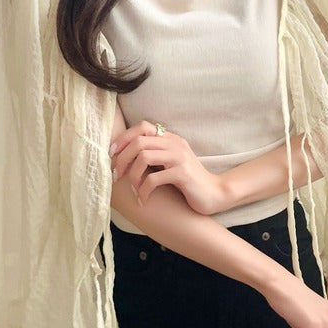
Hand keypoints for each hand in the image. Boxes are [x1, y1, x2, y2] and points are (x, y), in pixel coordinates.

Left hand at [110, 120, 226, 214]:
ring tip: (132, 189)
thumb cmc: (188, 182)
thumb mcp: (170, 163)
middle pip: (138, 142)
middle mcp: (175, 144)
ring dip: (132, 175)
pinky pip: (154, 179)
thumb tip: (123, 156)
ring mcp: (179, 158)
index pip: (142, 126)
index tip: (112, 154)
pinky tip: (143, 200)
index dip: (124, 138)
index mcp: (171, 138)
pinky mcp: (182, 174)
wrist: (214, 193)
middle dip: (121, 159)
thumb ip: (154, 155)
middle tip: (116, 176)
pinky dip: (144, 191)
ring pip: (144, 157)